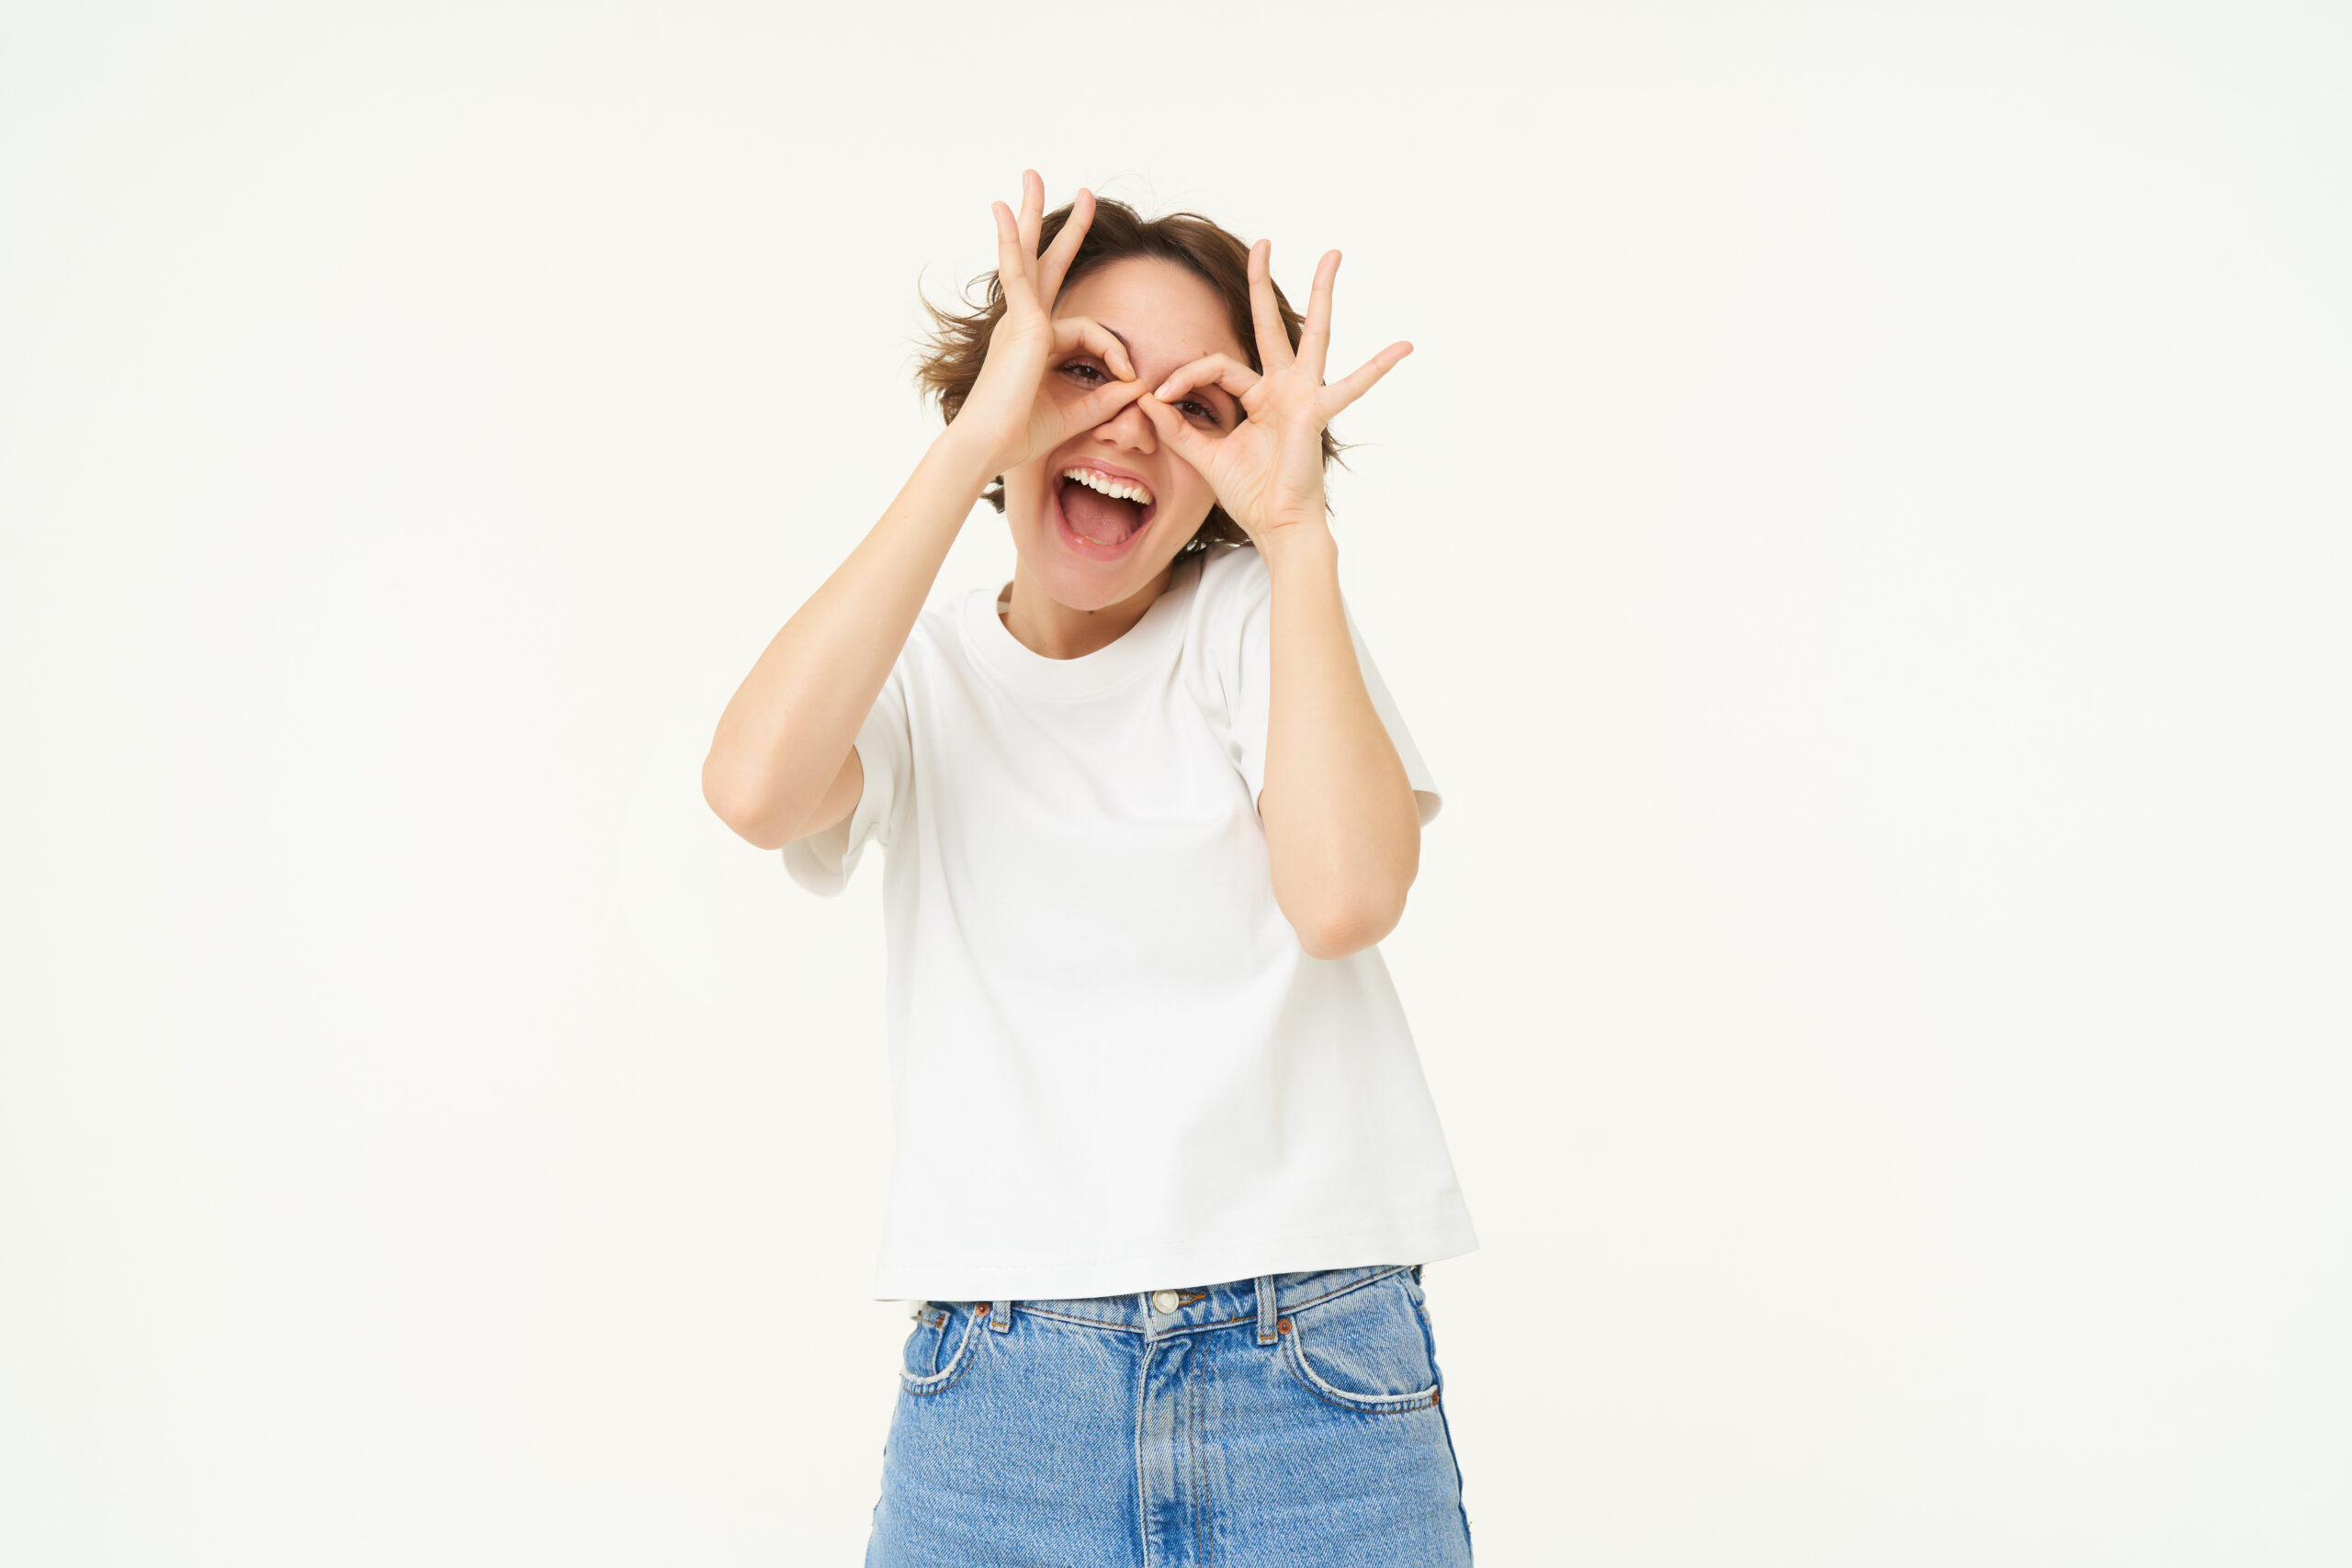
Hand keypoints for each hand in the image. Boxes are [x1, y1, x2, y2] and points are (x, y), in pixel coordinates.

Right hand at [952, 170, 1151, 479]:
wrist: (987, 445)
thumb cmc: (1019, 435)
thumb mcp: (1075, 414)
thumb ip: (1106, 398)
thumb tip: (1138, 386)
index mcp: (1034, 343)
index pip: (1085, 329)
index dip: (1114, 351)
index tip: (1131, 377)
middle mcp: (1023, 324)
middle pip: (1042, 264)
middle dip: (1060, 229)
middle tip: (1082, 193)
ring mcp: (1018, 319)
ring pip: (1027, 255)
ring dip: (1030, 213)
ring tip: (1030, 173)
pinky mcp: (1020, 322)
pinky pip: (1019, 273)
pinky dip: (1011, 242)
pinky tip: (1001, 209)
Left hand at [1134, 241, 1411, 551]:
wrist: (1276, 527)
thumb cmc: (1250, 495)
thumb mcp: (1204, 456)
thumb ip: (1177, 428)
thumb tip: (1144, 401)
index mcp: (1258, 397)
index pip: (1217, 365)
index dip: (1184, 374)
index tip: (1156, 393)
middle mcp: (1283, 389)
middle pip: (1271, 326)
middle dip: (1263, 284)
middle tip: (1263, 243)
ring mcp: (1303, 396)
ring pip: (1313, 335)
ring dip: (1321, 293)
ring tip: (1332, 254)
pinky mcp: (1315, 412)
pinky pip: (1350, 388)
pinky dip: (1377, 369)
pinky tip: (1404, 347)